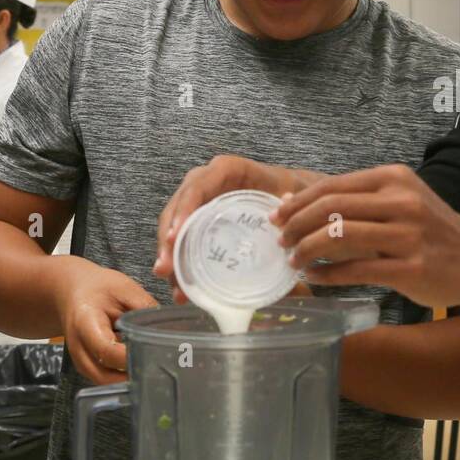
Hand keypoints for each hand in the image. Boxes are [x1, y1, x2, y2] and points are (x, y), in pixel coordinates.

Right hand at [52, 256, 157, 384]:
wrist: (74, 291)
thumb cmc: (99, 289)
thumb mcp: (125, 289)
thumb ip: (145, 309)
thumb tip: (169, 328)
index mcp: (86, 323)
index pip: (108, 351)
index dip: (132, 357)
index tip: (155, 355)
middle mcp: (78, 347)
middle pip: (104, 376)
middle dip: (133, 376)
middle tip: (160, 369)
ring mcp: (80, 359)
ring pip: (105, 382)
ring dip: (128, 380)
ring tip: (154, 369)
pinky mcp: (86, 365)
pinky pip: (104, 378)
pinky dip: (122, 377)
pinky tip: (141, 366)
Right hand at [154, 155, 323, 301]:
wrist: (294, 195)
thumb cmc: (292, 194)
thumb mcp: (290, 200)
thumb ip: (289, 216)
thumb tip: (289, 247)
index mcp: (227, 171)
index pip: (197, 187)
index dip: (183, 210)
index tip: (175, 237)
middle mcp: (207, 182)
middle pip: (178, 209)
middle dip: (168, 240)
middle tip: (165, 269)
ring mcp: (200, 201)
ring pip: (176, 226)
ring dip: (170, 256)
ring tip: (173, 286)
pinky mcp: (200, 219)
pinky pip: (183, 238)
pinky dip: (181, 261)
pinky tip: (182, 288)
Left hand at [272, 164, 459, 308]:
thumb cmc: (435, 230)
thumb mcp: (403, 200)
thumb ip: (359, 200)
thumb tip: (298, 203)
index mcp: (394, 179)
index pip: (333, 186)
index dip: (299, 202)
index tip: (278, 216)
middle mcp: (401, 201)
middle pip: (330, 208)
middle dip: (296, 225)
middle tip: (281, 240)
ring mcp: (406, 235)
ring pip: (338, 237)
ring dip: (306, 250)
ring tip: (294, 261)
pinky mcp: (409, 269)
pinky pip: (356, 270)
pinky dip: (328, 275)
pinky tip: (316, 278)